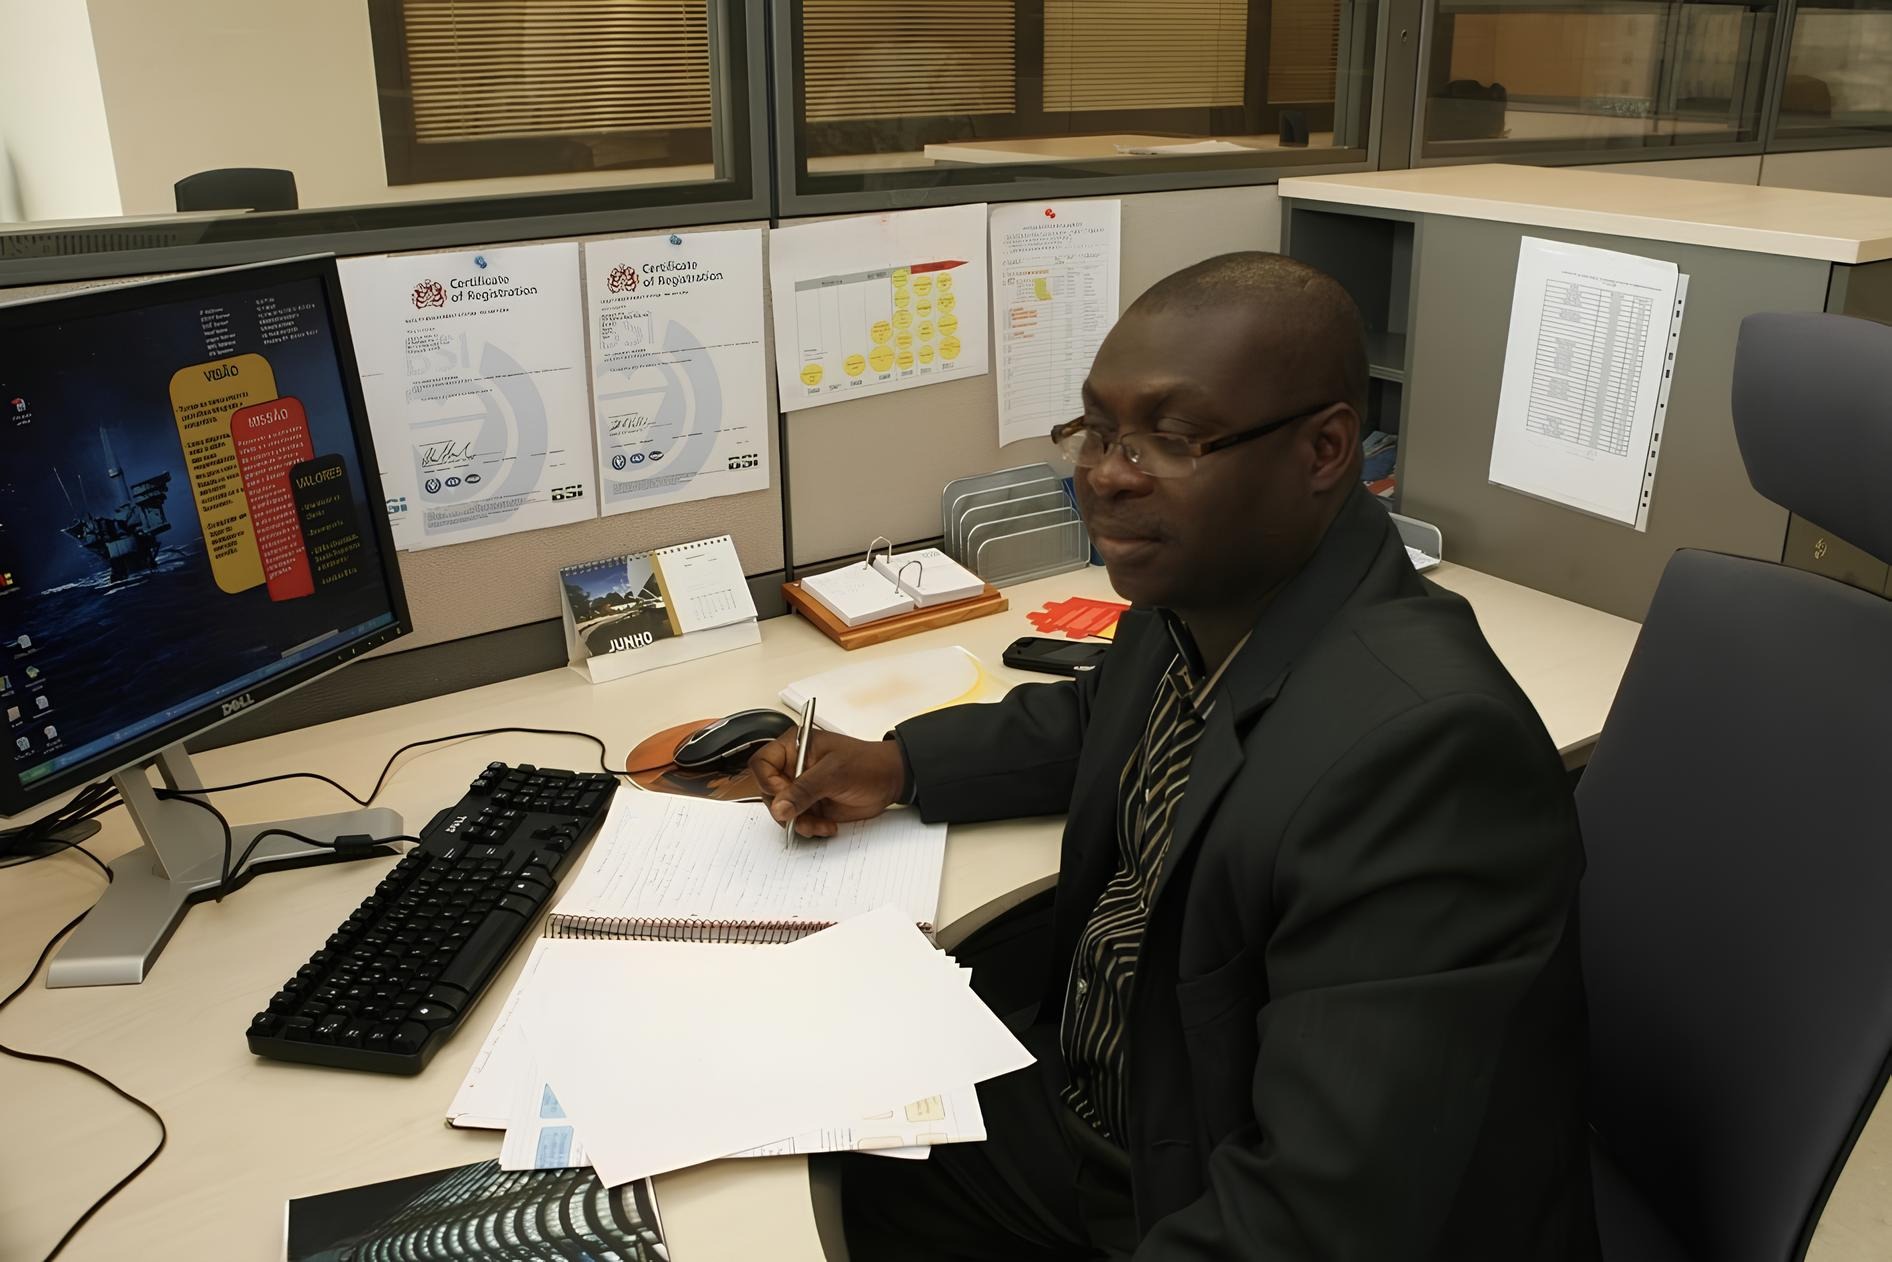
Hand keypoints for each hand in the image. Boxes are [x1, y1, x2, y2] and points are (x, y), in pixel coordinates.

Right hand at [748, 728, 906, 837]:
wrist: (891, 781)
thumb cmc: (867, 764)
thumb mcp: (834, 773)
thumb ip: (803, 790)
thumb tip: (779, 807)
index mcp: (795, 747)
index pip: (762, 763)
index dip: (767, 782)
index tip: (782, 794)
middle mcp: (794, 767)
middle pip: (769, 792)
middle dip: (785, 808)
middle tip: (803, 814)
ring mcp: (802, 788)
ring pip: (782, 811)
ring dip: (799, 822)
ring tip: (820, 824)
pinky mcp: (811, 805)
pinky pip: (798, 821)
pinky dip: (809, 828)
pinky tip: (826, 826)